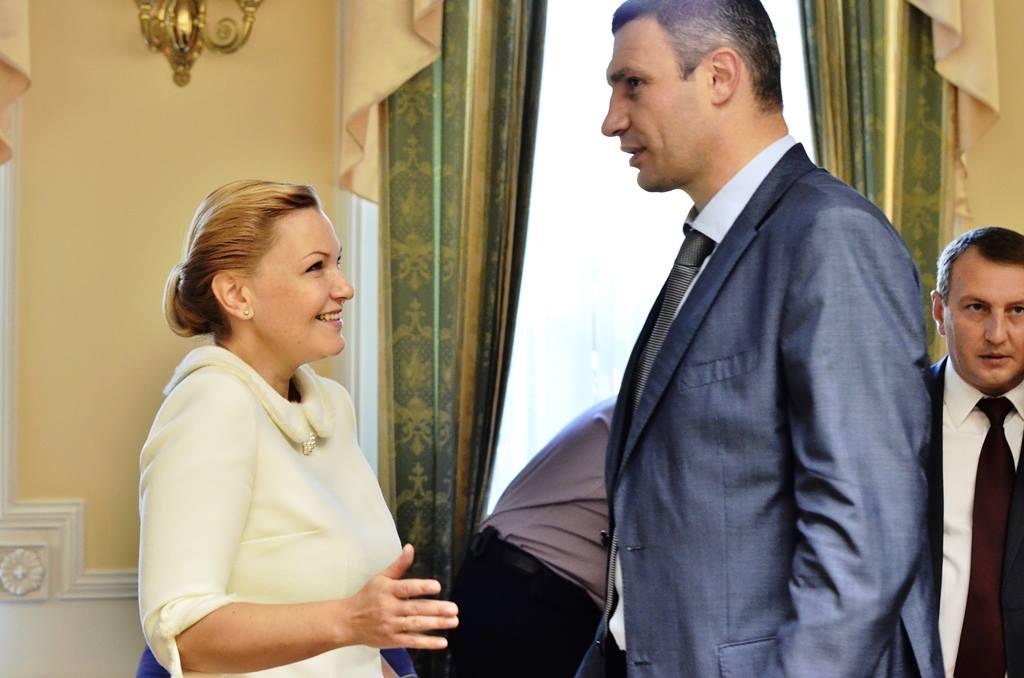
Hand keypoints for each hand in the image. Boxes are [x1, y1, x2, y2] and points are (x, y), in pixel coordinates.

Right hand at [339, 544, 457, 649]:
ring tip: (454, 621)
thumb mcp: (381, 578)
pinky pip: (412, 641)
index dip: (422, 587)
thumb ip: (399, 565)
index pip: (407, 588)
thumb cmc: (368, 596)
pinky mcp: (392, 640)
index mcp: (387, 590)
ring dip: (436, 624)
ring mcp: (390, 625)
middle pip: (415, 608)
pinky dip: (427, 643)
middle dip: (436, 609)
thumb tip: (410, 547)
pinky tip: (442, 642)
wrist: (348, 621)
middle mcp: (389, 608)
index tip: (437, 587)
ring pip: (416, 625)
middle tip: (454, 609)